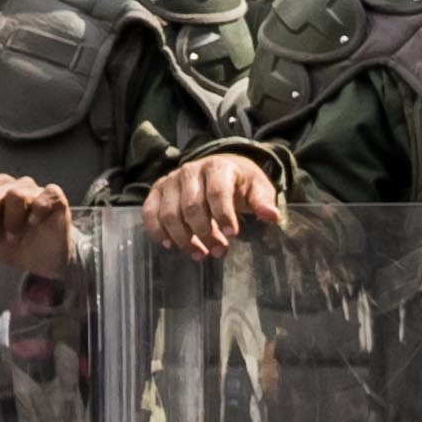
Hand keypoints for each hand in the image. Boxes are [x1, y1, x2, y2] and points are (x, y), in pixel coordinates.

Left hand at [0, 173, 80, 278]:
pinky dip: (36, 213)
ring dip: (11, 222)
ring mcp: (35, 190)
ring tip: (13, 237)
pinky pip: (46, 196)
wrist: (38, 261)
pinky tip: (33, 225)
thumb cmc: (8, 243)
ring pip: (15, 195)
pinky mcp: (56, 198)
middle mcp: (13, 185)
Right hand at [142, 152, 285, 263]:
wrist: (220, 169)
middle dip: (205, 233)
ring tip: (200, 254)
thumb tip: (272, 216)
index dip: (223, 215)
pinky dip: (157, 231)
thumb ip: (263, 201)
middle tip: (219, 251)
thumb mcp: (258, 188)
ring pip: (170, 213)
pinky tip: (171, 245)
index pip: (217, 192)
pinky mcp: (157, 191)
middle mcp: (190, 171)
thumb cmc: (240, 182)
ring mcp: (171, 180)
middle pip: (192, 206)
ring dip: (183, 238)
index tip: (232, 234)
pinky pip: (150, 213)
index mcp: (217, 167)